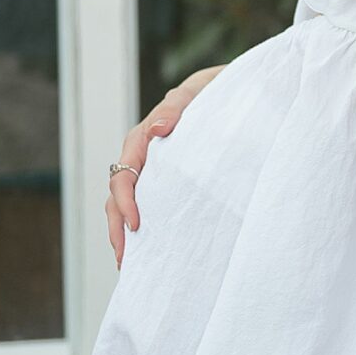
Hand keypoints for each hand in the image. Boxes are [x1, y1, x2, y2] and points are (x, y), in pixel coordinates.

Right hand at [105, 66, 224, 264]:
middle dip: (118, 229)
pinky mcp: (170, 181)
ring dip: (126, 233)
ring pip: (129, 204)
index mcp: (144, 139)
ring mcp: (155, 171)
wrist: (237, 91)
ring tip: (130, 264)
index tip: (137, 225)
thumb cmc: (214, 91)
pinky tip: (152, 249)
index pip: (123, 175)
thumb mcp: (198, 92)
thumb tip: (158, 128)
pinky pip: (151, 205)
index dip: (125, 202)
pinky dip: (145, 228)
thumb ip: (177, 106)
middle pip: (118, 197)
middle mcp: (144, 157)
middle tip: (125, 259)